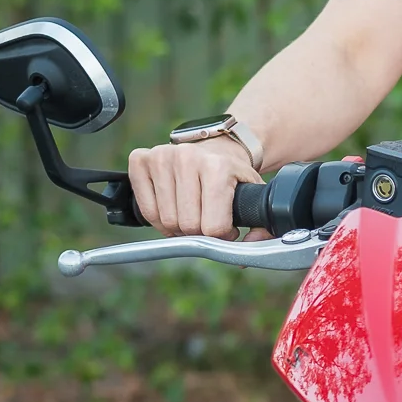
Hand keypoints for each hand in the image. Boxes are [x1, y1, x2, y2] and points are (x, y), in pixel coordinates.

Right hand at [127, 136, 261, 238]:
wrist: (216, 148)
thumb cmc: (232, 176)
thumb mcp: (254, 196)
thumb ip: (261, 228)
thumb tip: (244, 254)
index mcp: (217, 167)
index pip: (211, 226)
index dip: (221, 235)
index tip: (226, 226)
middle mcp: (187, 158)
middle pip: (186, 225)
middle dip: (198, 231)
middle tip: (206, 219)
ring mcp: (161, 157)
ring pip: (164, 220)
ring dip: (177, 226)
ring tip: (191, 212)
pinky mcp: (141, 160)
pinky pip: (145, 209)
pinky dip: (157, 217)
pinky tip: (172, 206)